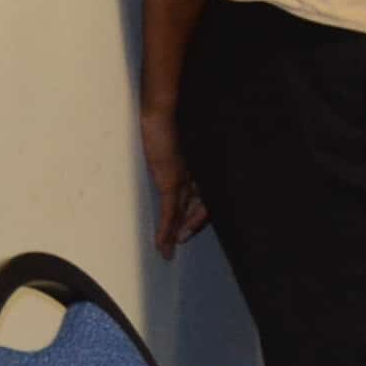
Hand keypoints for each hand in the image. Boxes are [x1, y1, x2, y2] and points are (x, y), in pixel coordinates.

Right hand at [141, 100, 206, 256]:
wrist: (162, 114)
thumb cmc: (170, 124)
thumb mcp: (177, 145)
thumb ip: (181, 158)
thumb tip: (174, 164)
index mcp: (197, 169)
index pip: (202, 197)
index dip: (197, 214)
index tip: (188, 228)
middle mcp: (193, 177)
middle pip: (197, 208)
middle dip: (188, 227)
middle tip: (180, 242)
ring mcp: (182, 181)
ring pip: (182, 214)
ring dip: (174, 234)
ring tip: (168, 251)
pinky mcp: (170, 181)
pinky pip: (169, 211)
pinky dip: (165, 229)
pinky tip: (163, 243)